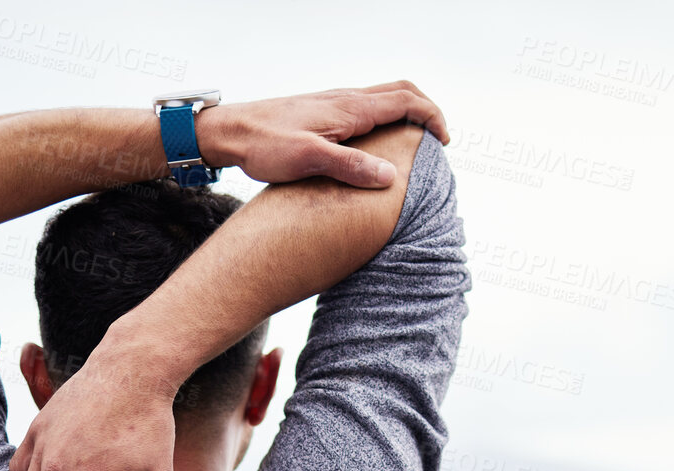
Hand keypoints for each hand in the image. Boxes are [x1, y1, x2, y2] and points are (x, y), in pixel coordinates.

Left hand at [196, 80, 448, 187]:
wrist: (229, 131)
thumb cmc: (265, 144)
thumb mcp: (309, 159)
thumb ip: (351, 166)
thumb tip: (391, 176)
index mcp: (350, 108)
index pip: (407, 101)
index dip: (433, 117)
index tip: (445, 142)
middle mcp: (346, 100)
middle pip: (400, 91)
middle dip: (426, 110)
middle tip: (438, 138)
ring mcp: (335, 104)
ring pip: (384, 98)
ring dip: (407, 114)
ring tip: (415, 143)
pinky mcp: (323, 114)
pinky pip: (367, 109)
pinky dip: (386, 119)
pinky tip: (378, 145)